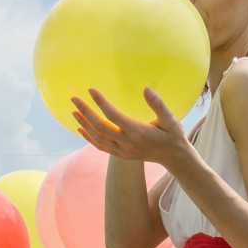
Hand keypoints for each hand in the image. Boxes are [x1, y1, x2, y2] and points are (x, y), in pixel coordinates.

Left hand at [71, 87, 189, 166]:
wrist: (174, 158)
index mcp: (138, 132)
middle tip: (74, 98)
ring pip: (98, 138)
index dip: (101, 102)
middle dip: (85, 112)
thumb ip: (158, 104)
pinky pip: (100, 146)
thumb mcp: (170, 119)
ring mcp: (122, 151)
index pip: (114, 116)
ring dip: (84, 124)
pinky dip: (89, 138)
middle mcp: (127, 143)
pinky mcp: (121, 155)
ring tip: (74, 111)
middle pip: (100, 127)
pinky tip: (81, 128)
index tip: (91, 90)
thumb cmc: (172, 135)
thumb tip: (146, 89)